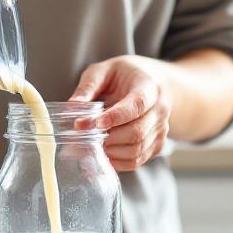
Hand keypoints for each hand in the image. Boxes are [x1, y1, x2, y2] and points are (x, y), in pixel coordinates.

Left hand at [69, 56, 171, 171]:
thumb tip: (72, 105)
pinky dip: (118, 162)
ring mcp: (161, 129)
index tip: (95, 124)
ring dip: (111, 151)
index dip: (116, 117)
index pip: (136, 105)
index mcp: (149, 87)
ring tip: (92, 144)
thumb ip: (88, 86)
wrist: (153, 82)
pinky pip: (137, 160)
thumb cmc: (125, 75)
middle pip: (137, 132)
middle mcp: (160, 109)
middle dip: (108, 138)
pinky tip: (103, 153)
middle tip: (85, 136)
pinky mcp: (156, 144)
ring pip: (137, 149)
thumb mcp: (104, 70)